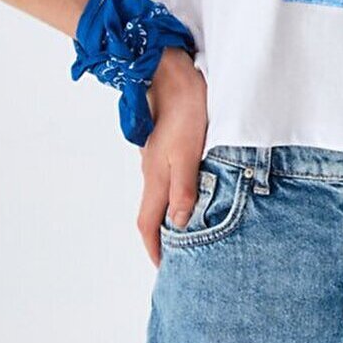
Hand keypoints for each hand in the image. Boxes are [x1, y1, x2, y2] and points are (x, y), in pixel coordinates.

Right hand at [136, 47, 207, 268]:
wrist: (171, 72)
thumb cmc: (184, 111)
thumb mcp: (188, 153)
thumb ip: (185, 190)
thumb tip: (177, 226)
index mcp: (156, 179)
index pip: (148, 224)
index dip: (155, 249)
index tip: (164, 270)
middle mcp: (153, 172)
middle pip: (152, 213)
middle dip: (161, 238)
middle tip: (178, 258)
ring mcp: (157, 158)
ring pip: (161, 195)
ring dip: (170, 216)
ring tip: (188, 231)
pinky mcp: (166, 145)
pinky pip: (169, 179)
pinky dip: (177, 195)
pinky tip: (194, 193)